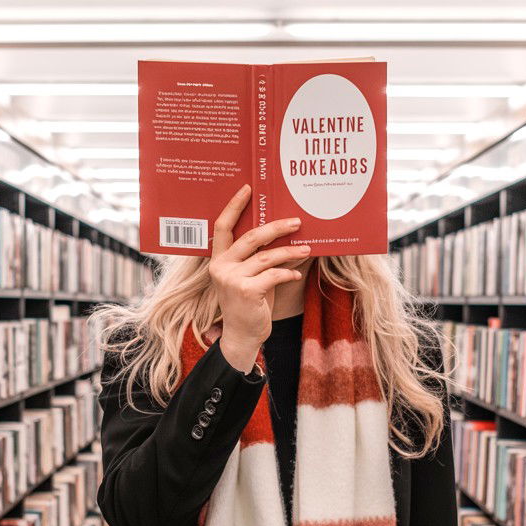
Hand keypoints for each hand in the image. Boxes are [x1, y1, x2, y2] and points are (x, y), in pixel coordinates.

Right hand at [209, 184, 310, 372]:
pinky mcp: (247, 292)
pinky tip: (296, 274)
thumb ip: (256, 257)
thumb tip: (282, 231)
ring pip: (267, 256)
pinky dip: (288, 272)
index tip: (248, 189)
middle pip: (251, 237)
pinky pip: (274, 275)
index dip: (234, 206)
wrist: (242, 336)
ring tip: (306, 248)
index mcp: (218, 260)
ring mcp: (232, 279)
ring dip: (290, 251)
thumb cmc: (249, 304)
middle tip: (297, 222)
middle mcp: (221, 267)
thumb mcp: (248, 277)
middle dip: (277, 227)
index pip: (222, 226)